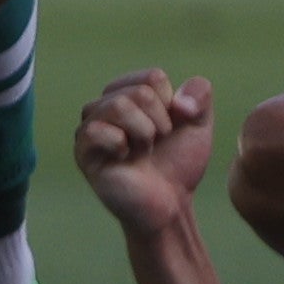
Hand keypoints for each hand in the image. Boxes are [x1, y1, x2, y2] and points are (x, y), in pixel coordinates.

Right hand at [70, 67, 215, 237]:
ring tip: (142, 152)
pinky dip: (121, 145)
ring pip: (119, 105)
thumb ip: (200, 95)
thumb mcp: (199, 124)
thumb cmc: (178, 163)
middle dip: (160, 123)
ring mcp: (91, 127)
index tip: (168, 130)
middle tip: (155, 146)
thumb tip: (179, 102)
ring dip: (144, 134)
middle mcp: (105, 105)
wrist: (169, 205)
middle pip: (140, 92)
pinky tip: (125, 159)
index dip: (171, 107)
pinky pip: (96, 130)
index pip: (153, 78)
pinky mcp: (83, 152)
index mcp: (128, 92)